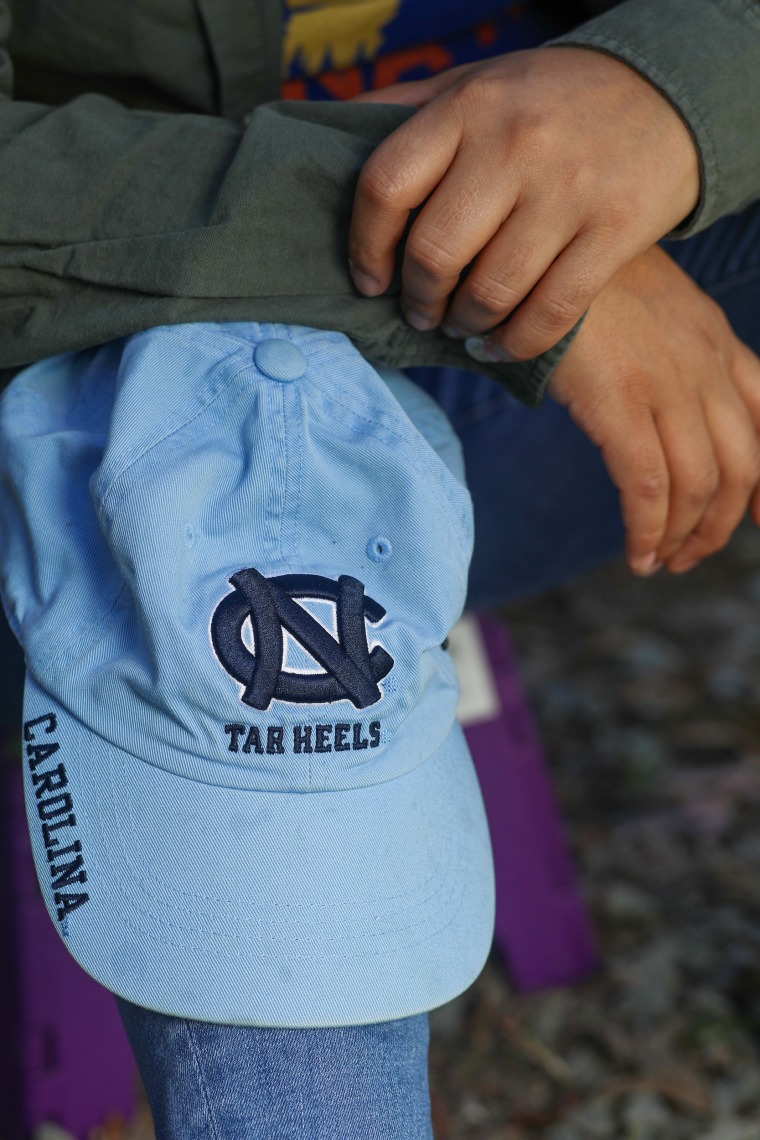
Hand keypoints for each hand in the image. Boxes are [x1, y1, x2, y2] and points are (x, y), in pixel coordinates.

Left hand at [349, 47, 699, 361]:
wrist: (665, 91)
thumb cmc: (547, 100)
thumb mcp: (475, 83)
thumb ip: (407, 111)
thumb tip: (325, 133)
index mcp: (467, 105)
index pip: (385, 186)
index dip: (365, 247)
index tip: (369, 281)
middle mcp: (514, 144)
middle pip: (435, 252)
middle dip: (418, 298)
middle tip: (422, 311)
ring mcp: (568, 189)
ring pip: (490, 291)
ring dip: (465, 324)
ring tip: (462, 323)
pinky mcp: (614, 231)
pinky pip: (550, 313)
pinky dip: (515, 344)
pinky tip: (500, 346)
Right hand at [547, 246, 759, 575]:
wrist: (536, 245)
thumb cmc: (576, 277)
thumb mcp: (644, 304)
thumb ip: (664, 347)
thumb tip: (649, 396)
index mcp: (714, 340)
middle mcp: (704, 364)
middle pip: (742, 464)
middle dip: (721, 523)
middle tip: (690, 555)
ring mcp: (666, 382)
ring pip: (700, 483)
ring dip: (683, 536)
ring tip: (659, 562)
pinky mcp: (619, 401)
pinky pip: (647, 486)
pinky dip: (647, 530)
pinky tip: (637, 555)